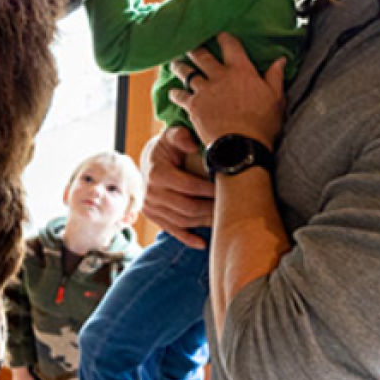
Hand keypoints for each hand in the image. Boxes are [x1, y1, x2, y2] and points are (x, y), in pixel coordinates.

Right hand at [139, 126, 214, 247]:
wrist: (150, 161)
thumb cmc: (167, 147)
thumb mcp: (171, 135)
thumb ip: (181, 136)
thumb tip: (193, 145)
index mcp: (156, 174)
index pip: (188, 187)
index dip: (208, 190)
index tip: (226, 190)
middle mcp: (151, 194)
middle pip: (187, 207)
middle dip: (210, 208)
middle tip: (229, 206)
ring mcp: (151, 208)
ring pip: (182, 221)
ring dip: (203, 221)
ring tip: (222, 218)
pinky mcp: (154, 217)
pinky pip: (172, 230)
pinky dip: (187, 239)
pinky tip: (202, 243)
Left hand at [169, 33, 285, 145]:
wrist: (241, 146)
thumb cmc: (263, 124)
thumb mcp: (276, 98)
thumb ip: (275, 77)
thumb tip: (280, 60)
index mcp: (242, 71)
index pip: (231, 47)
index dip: (224, 38)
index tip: (220, 34)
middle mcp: (220, 76)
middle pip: (203, 57)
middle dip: (195, 49)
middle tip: (189, 44)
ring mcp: (204, 90)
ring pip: (187, 73)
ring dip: (180, 67)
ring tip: (174, 63)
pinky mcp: (193, 106)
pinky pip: (180, 96)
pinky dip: (175, 93)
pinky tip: (172, 92)